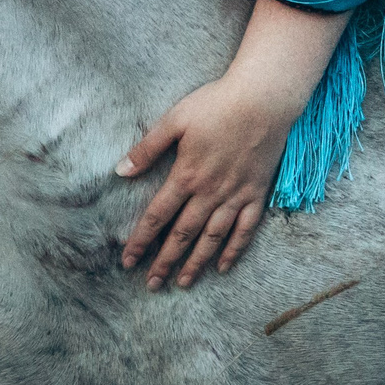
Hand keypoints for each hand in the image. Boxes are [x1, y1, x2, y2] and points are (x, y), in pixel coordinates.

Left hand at [116, 71, 297, 288]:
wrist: (263, 99)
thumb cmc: (217, 104)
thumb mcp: (175, 120)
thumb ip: (147, 148)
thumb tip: (120, 171)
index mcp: (186, 175)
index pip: (157, 216)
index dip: (140, 241)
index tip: (128, 261)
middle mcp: (209, 193)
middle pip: (182, 234)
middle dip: (164, 261)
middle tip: (152, 284)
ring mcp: (235, 196)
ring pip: (212, 238)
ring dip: (195, 263)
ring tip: (182, 282)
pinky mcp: (256, 194)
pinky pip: (244, 230)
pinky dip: (233, 250)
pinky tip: (222, 266)